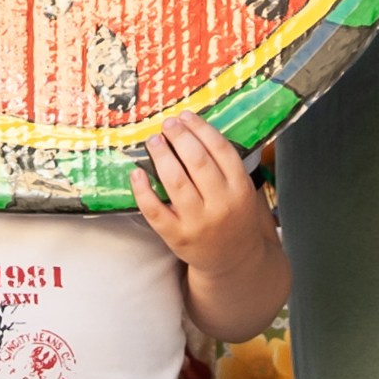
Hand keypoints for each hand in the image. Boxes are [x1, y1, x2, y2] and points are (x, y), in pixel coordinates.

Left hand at [132, 111, 277, 284]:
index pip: (220, 149)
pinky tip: (136, 173)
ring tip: (153, 140)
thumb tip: (195, 129)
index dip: (201, 129)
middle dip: (179, 137)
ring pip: (175, 181)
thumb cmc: (234, 218)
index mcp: (241, 188)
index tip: (186, 116)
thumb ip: (226, 166)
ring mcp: (198, 222)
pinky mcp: (177, 237)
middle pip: (197, 161)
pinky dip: (142, 190)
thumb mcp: (242, 192)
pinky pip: (155, 210)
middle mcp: (222, 204)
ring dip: (161, 155)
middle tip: (166, 124)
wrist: (234, 261)